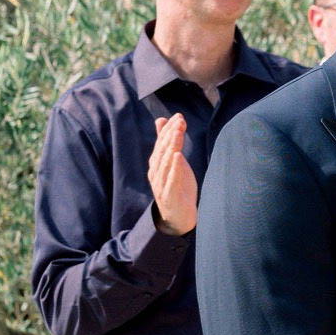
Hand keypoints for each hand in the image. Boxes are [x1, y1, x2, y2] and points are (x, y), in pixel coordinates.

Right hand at [148, 114, 198, 234]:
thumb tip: (161, 120)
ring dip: (171, 146)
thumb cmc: (177, 187)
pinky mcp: (169, 196)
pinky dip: (173, 168)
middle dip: (170, 135)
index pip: (161, 143)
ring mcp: (161, 185)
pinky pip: (170, 180)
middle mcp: (156, 173)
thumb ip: (167, 143)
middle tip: (179, 121)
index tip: (178, 117)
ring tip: (178, 133)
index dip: (168, 130)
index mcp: (157, 164)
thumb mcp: (173, 162)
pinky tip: (178, 157)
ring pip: (165, 163)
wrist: (179, 217)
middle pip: (162, 151)